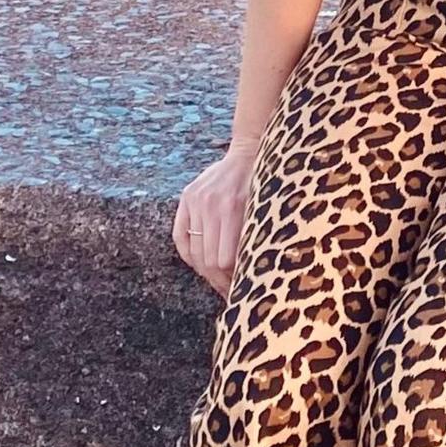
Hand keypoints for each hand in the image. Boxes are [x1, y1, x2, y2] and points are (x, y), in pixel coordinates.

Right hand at [172, 138, 264, 294]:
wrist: (250, 152)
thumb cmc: (265, 185)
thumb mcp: (265, 211)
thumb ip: (252, 240)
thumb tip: (249, 278)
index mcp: (231, 208)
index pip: (224, 260)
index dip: (232, 281)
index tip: (242, 292)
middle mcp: (209, 205)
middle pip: (207, 259)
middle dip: (220, 281)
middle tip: (231, 293)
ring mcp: (195, 200)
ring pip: (194, 252)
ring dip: (206, 272)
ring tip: (219, 281)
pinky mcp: (187, 197)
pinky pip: (180, 237)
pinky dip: (190, 255)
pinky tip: (201, 264)